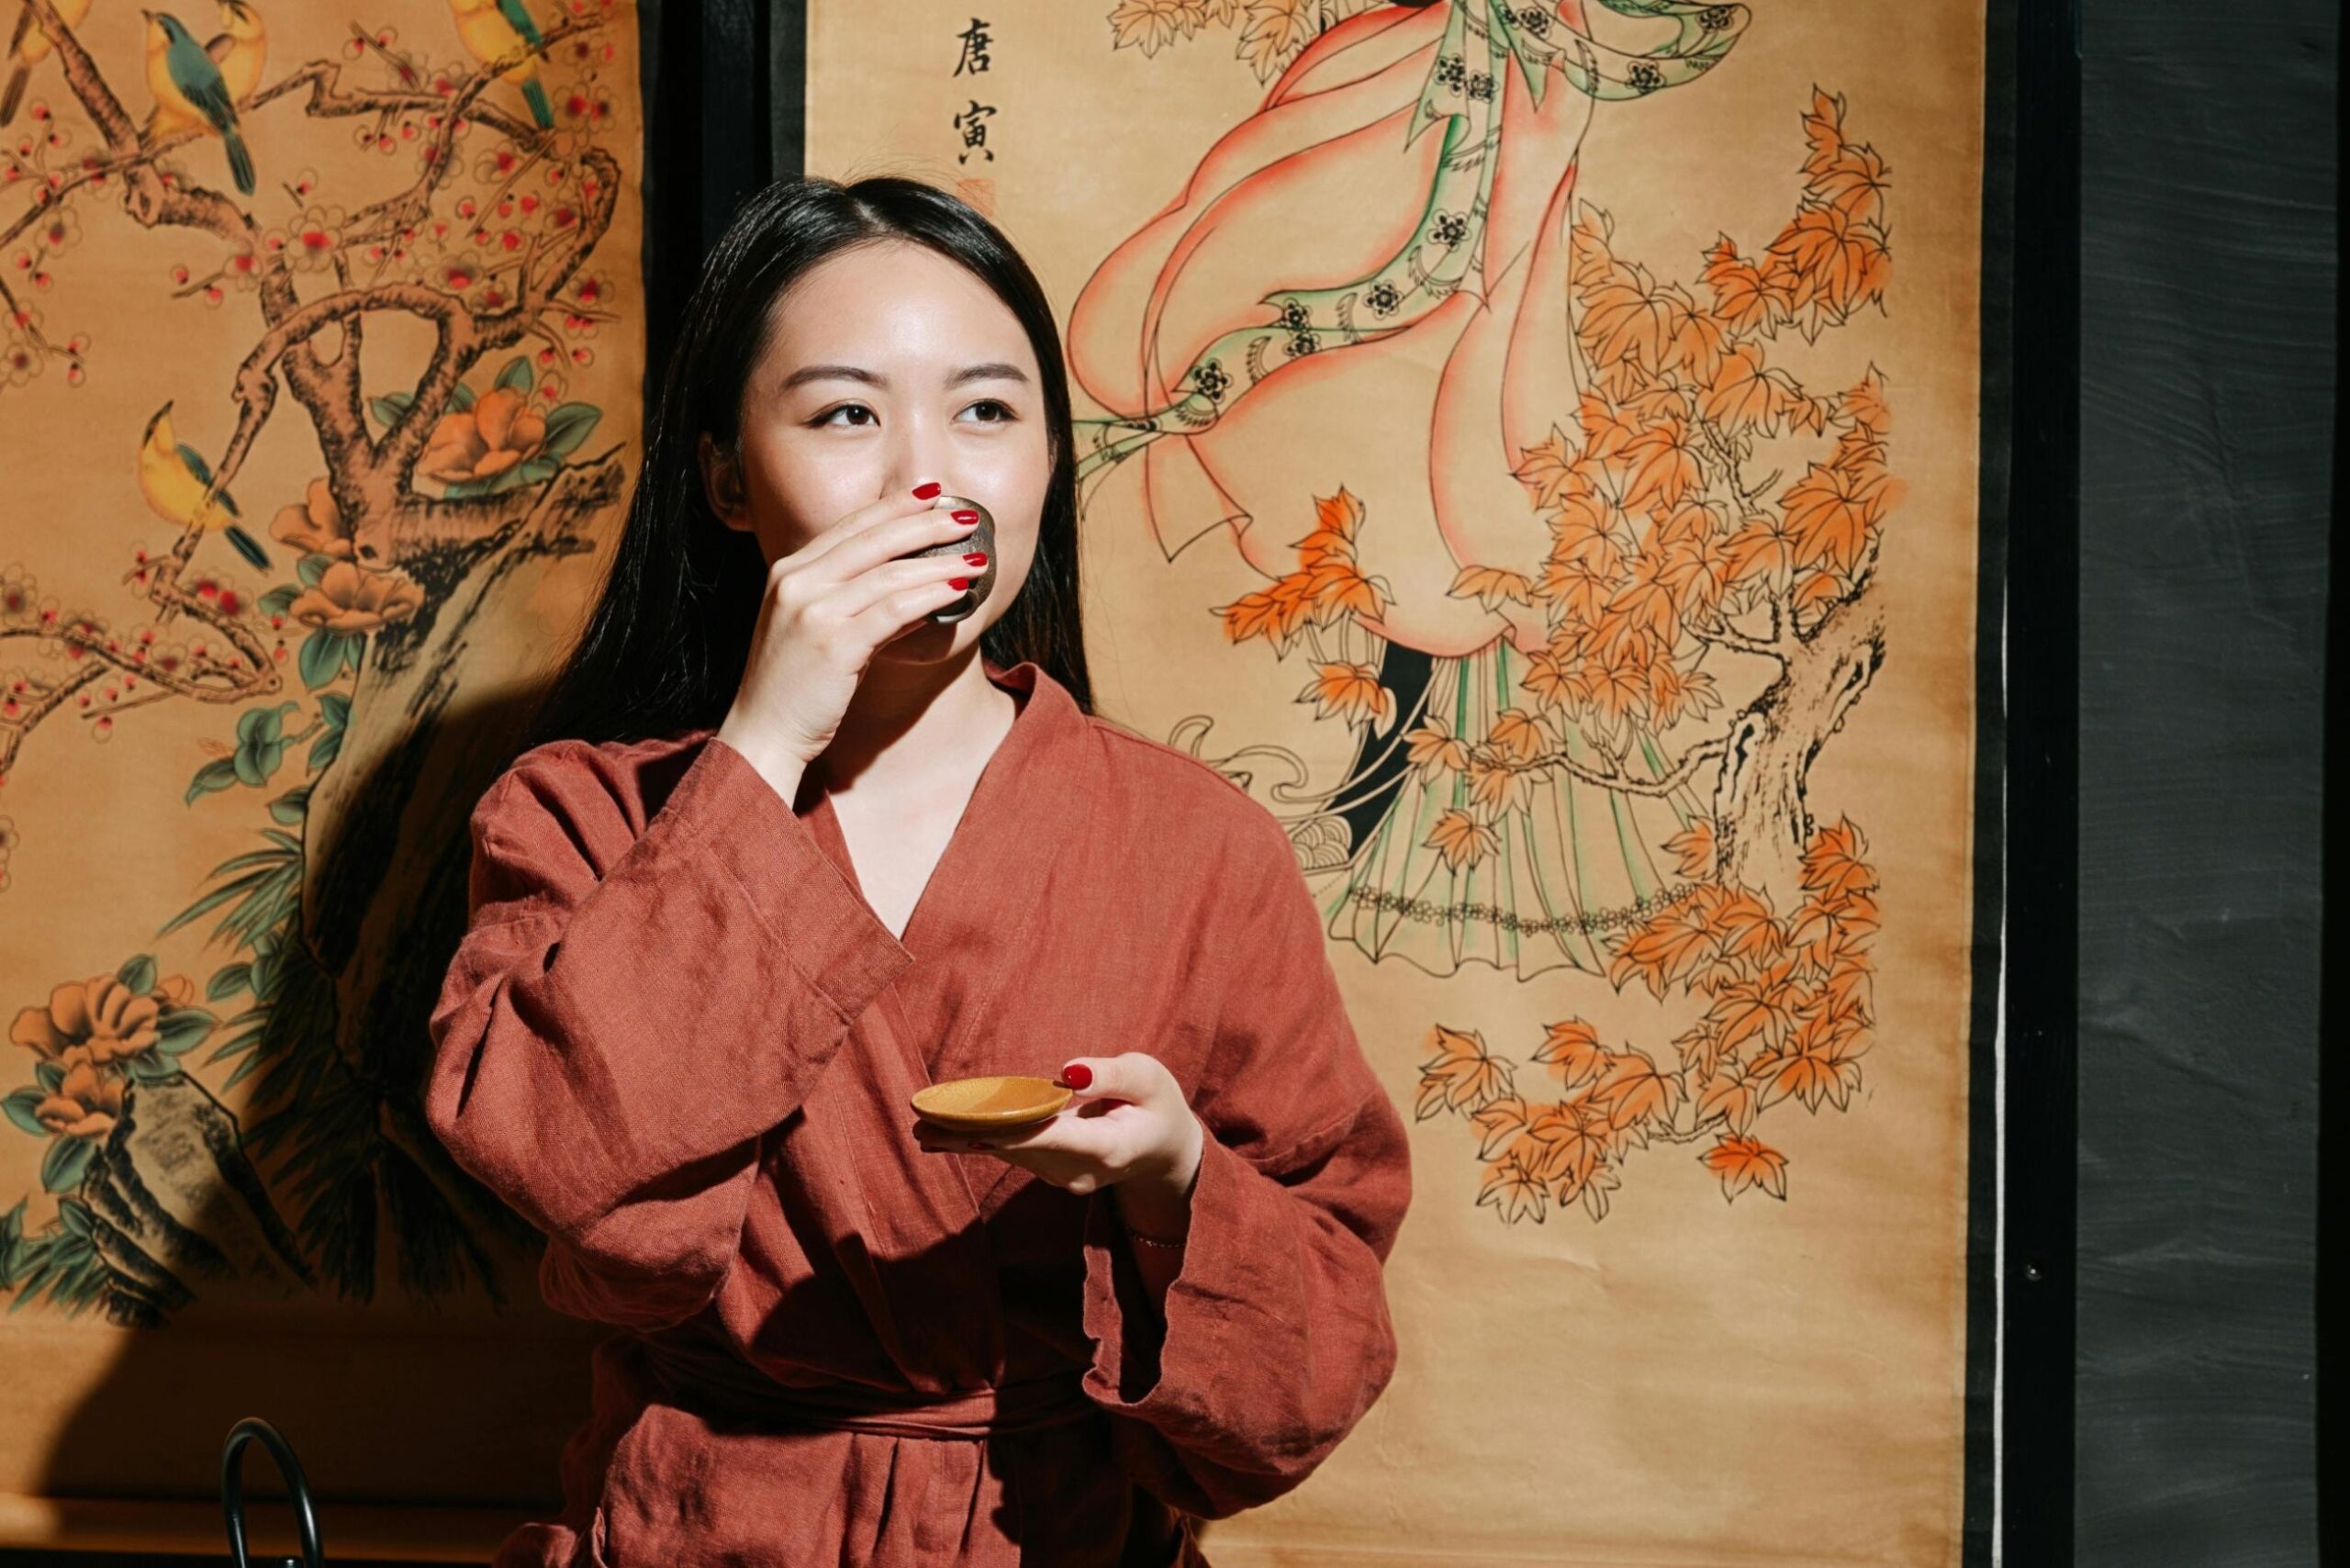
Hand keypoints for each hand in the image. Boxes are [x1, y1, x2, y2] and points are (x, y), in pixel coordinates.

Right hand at [716, 482, 984, 780]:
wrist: (763, 734)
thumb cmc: (796, 687)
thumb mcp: (820, 631)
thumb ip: (861, 605)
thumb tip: (919, 589)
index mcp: (789, 572)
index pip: (851, 525)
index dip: (894, 505)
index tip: (932, 492)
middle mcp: (797, 583)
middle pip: (874, 539)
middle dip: (926, 523)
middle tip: (966, 515)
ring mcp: (813, 612)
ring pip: (890, 573)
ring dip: (940, 562)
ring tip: (977, 559)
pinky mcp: (833, 644)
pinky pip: (893, 611)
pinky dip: (930, 596)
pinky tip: (957, 591)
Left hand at [915, 1053, 1205, 1204]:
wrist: (1166, 1153)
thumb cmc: (1157, 1105)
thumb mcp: (1147, 1078)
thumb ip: (1110, 1075)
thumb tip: (1069, 1072)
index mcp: (1108, 1147)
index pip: (1053, 1138)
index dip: (1012, 1131)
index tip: (974, 1126)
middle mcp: (1079, 1171)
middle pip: (1020, 1150)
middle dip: (972, 1135)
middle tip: (923, 1124)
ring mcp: (1064, 1176)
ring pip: (1010, 1154)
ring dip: (967, 1140)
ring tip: (922, 1127)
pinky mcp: (1052, 1171)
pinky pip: (1013, 1152)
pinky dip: (980, 1140)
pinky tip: (941, 1137)